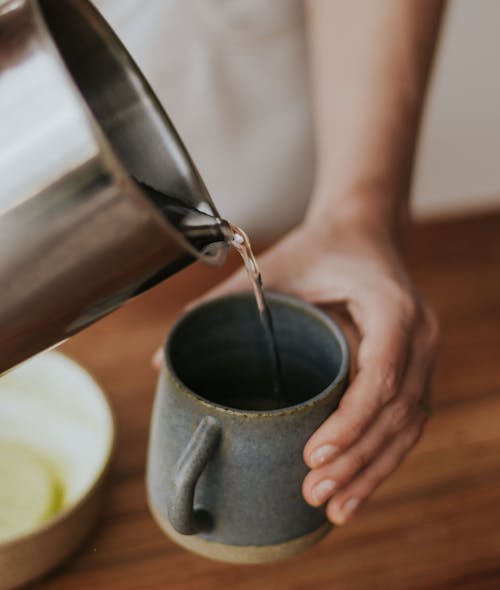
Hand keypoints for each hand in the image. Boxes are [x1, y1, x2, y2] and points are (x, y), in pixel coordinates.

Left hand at [188, 214, 437, 524]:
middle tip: (312, 493)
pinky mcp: (418, 368)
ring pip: (408, 425)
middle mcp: (419, 332)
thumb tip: (161, 360)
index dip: (351, 420)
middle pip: (398, 410)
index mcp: (390, 305)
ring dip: (373, 470)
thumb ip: (221, 307)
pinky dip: (383, 457)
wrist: (363, 231)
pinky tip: (356, 490)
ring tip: (335, 509)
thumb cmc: (317, 248)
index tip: (313, 455)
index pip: (381, 373)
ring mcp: (425, 353)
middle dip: (357, 459)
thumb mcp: (272, 268)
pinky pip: (408, 421)